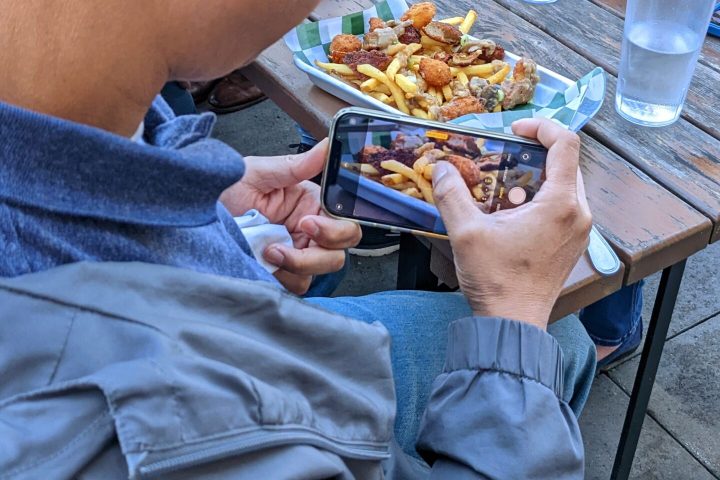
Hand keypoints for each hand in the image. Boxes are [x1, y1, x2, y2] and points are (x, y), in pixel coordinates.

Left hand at [220, 139, 361, 294]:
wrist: (192, 216)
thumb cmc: (223, 190)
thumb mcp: (258, 173)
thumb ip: (296, 165)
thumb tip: (327, 145)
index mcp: (310, 204)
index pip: (344, 221)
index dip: (333, 228)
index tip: (305, 223)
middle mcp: (308, 230)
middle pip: (338, 252)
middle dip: (316, 254)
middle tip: (281, 244)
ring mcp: (295, 253)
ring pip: (318, 272)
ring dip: (294, 266)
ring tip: (264, 252)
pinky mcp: (280, 273)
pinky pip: (296, 284)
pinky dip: (282, 278)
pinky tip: (261, 263)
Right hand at [432, 118, 591, 330]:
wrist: (513, 323)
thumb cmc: (496, 280)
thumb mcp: (466, 233)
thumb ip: (452, 195)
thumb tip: (441, 168)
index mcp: (560, 204)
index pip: (566, 144)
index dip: (542, 126)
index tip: (515, 129)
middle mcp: (579, 213)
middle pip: (568, 162)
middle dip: (537, 151)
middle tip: (506, 153)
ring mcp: (579, 230)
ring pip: (566, 184)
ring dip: (539, 175)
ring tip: (506, 182)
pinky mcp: (572, 243)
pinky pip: (564, 206)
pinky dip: (542, 196)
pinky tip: (514, 209)